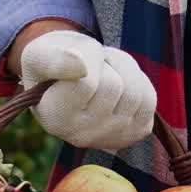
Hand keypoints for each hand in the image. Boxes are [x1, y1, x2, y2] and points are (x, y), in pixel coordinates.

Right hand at [19, 30, 156, 149]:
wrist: (69, 80)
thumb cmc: (53, 63)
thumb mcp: (41, 54)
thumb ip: (54, 59)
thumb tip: (81, 68)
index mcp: (55, 119)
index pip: (88, 84)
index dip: (88, 58)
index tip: (77, 59)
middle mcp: (81, 137)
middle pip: (115, 87)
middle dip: (108, 64)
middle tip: (93, 65)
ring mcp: (110, 138)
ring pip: (136, 93)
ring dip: (125, 70)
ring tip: (106, 71)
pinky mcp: (133, 133)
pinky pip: (149, 101)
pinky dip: (139, 82)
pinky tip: (121, 85)